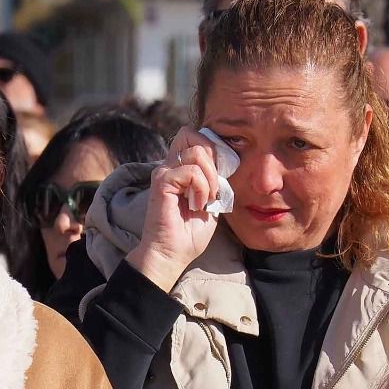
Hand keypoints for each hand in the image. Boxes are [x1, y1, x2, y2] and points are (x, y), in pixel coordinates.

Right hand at [127, 127, 225, 292]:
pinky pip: (190, 171)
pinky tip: (196, 205)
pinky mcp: (161, 182)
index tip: (222, 175)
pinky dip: (200, 187)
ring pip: (196, 151)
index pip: (197, 138)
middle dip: (213, 157)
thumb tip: (227, 163)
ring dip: (209, 177)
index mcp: (181, 167)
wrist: (173, 254)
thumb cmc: (190, 233)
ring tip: (205, 199)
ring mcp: (164, 172)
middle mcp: (170, 165)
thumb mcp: (211, 200)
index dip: (214, 149)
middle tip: (214, 185)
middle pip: (192, 134)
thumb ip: (215, 179)